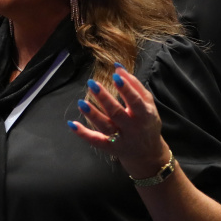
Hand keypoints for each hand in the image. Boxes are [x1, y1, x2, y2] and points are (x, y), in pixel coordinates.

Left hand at [69, 63, 169, 180]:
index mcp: (144, 115)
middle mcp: (132, 128)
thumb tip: (118, 68)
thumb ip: (135, 85)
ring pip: (105, 126)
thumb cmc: (147, 122)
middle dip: (105, 99)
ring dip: (92, 114)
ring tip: (81, 102)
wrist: (147, 153)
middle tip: (93, 84)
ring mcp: (120, 139)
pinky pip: (95, 141)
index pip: (135, 101)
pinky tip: (72, 123)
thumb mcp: (148, 104)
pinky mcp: (109, 147)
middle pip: (117, 113)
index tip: (114, 76)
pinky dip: (83, 134)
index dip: (126, 89)